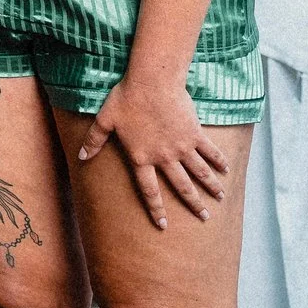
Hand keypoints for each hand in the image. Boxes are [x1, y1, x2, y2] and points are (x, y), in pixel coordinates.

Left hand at [78, 73, 226, 228]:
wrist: (151, 82)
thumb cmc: (125, 99)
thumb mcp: (104, 120)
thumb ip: (94, 141)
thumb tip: (81, 156)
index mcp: (141, 157)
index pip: (148, 190)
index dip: (155, 208)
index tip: (163, 225)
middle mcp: (164, 157)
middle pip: (181, 186)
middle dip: (193, 203)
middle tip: (204, 217)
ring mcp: (182, 147)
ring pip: (200, 173)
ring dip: (211, 187)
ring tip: (220, 198)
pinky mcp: (195, 134)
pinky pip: (210, 152)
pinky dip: (219, 162)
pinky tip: (226, 171)